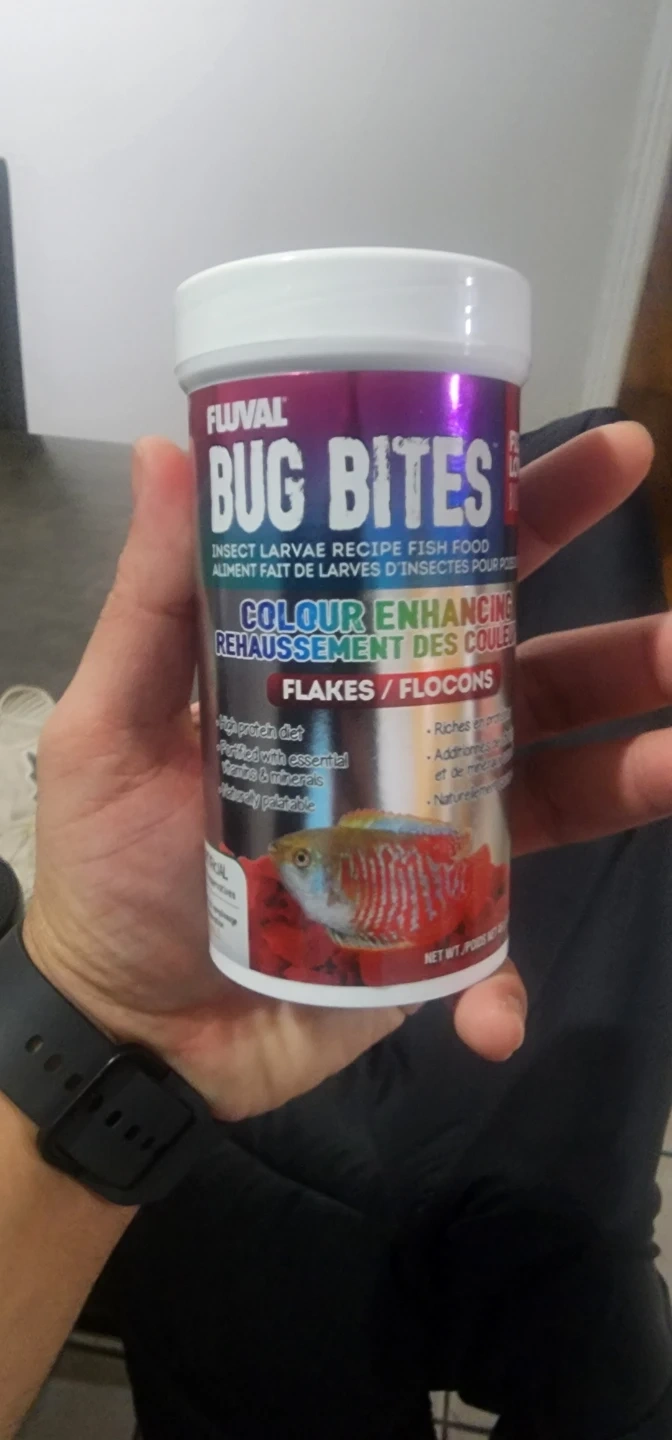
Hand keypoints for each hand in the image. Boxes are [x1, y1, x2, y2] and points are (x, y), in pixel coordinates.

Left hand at [24, 424, 657, 1116]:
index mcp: (342, 674)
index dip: (526, 519)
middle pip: (527, 678)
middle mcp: (401, 742)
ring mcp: (427, 837)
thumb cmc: (111, 865)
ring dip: (625, 779)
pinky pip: (492, 954)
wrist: (126, 1022)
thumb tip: (165, 449)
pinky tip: (495, 1016)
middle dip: (617, 653)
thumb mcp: (114, 725)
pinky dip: (501, 987)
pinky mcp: (430, 933)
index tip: (609, 462)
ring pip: (549, 794)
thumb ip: (152, 602)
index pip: (442, 580)